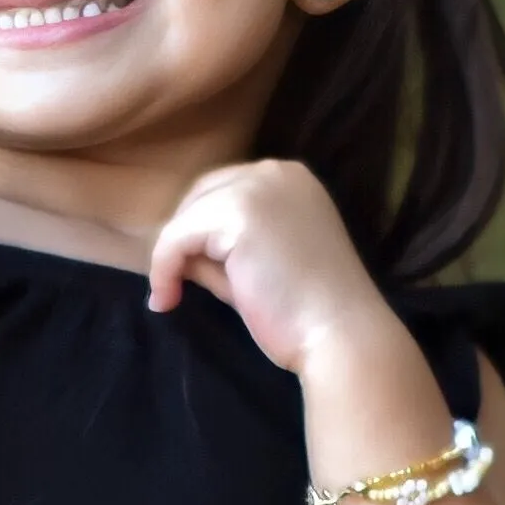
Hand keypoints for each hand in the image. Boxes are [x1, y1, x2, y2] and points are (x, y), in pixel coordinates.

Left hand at [144, 158, 381, 377]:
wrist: (340, 333)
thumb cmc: (307, 311)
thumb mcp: (258, 267)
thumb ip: (221, 251)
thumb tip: (179, 253)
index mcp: (290, 179)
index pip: (224, 190)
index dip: (199, 229)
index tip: (188, 271)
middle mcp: (275, 171)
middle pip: (201, 193)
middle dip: (182, 238)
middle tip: (174, 284)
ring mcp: (258, 187)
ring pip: (187, 216)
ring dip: (171, 257)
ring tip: (172, 296)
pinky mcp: (238, 214)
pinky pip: (177, 237)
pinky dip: (164, 268)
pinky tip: (166, 299)